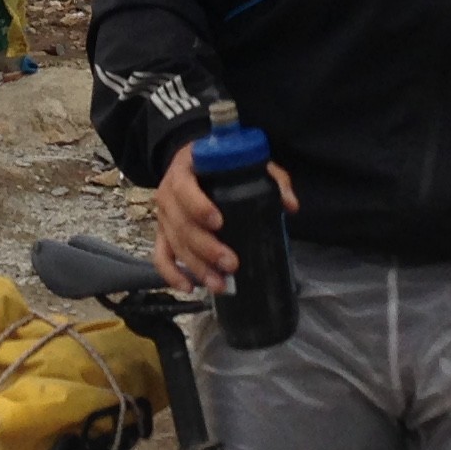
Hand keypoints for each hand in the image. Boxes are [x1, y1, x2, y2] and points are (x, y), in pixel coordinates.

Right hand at [152, 141, 296, 294]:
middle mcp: (168, 195)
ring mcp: (163, 217)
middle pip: (181, 225)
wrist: (191, 163)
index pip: (184, 189)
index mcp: (184, 170)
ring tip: (220, 284)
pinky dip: (171, 274)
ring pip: (174, 246)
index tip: (219, 222)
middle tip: (231, 263)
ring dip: (197, 267)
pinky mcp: (162, 233)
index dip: (198, 207)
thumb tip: (290, 205)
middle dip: (206, 248)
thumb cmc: (219, 164)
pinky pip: (161, 257)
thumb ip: (270, 178)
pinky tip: (189, 288)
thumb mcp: (244, 161)